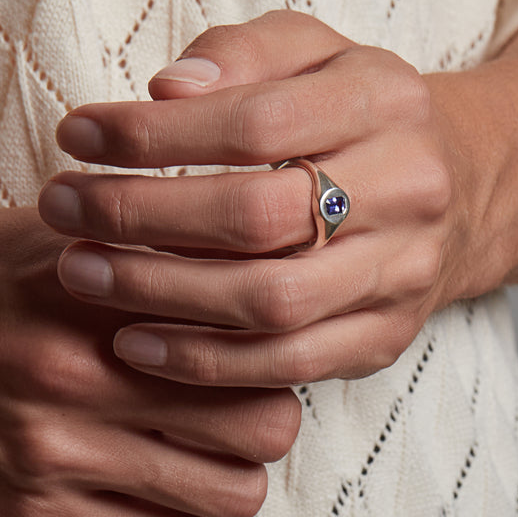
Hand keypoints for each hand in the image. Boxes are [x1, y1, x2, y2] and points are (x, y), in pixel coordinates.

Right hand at [0, 208, 299, 515]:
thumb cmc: (20, 285)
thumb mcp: (89, 242)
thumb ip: (174, 250)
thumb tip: (265, 266)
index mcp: (108, 298)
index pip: (257, 342)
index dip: (278, 348)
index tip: (269, 348)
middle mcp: (83, 378)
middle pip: (264, 425)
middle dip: (268, 416)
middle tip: (246, 400)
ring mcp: (58, 455)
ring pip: (232, 495)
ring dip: (231, 471)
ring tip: (205, 442)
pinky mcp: (35, 512)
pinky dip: (180, 508)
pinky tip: (158, 472)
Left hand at [38, 11, 488, 386]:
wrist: (460, 183)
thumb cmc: (366, 113)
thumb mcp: (319, 52)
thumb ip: (244, 53)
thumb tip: (168, 90)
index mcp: (386, 103)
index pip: (255, 123)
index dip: (154, 134)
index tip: (80, 135)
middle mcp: (407, 189)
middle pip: (258, 216)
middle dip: (142, 216)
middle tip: (66, 208)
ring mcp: (402, 271)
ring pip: (271, 301)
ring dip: (163, 294)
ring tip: (85, 273)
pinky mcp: (388, 334)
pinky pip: (292, 363)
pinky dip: (206, 363)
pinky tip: (140, 343)